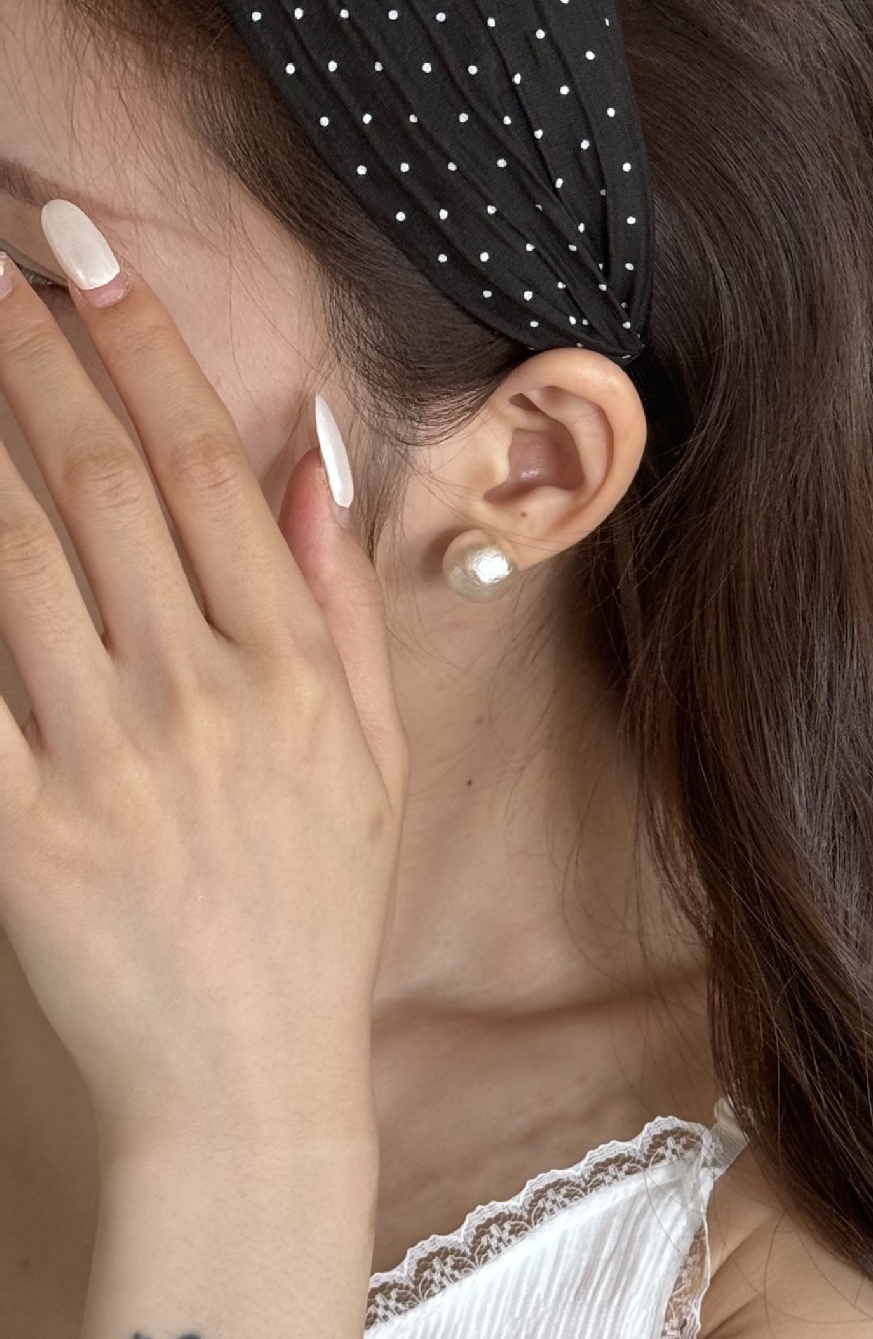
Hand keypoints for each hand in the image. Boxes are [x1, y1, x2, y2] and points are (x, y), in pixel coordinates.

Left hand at [0, 199, 408, 1157]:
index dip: (146, 351)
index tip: (93, 258)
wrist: (245, 1080)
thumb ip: (337, 598)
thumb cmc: (315, 906)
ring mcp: (107, 764)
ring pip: (16, 563)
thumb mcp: (370, 749)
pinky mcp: (24, 834)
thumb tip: (307, 458)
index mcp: (293, 669)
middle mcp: (204, 695)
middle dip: (35, 354)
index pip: (207, 470)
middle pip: (101, 488)